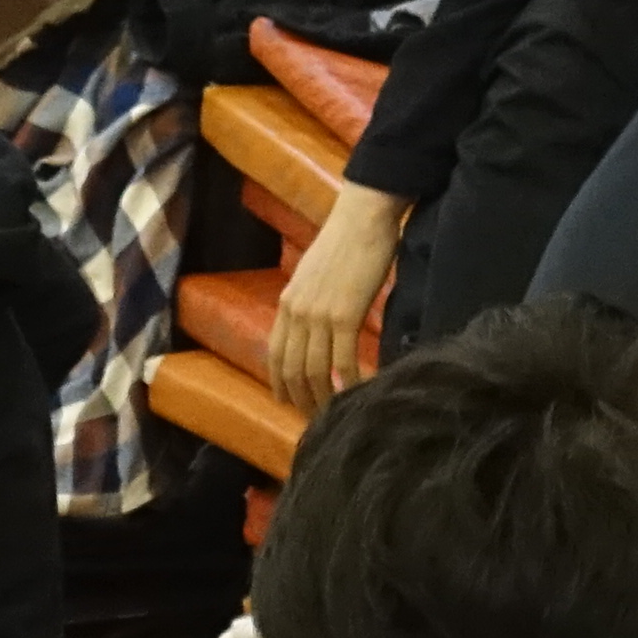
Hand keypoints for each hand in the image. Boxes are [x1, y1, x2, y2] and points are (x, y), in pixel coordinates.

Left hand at [267, 190, 406, 416]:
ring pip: (315, 370)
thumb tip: (315, 326)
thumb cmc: (344, 242)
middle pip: (292, 369)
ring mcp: (319, 315)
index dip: (279, 382)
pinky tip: (357, 393)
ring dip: (323, 397)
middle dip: (301, 398)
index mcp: (287, 302)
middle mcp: (297, 312)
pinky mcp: (345, 316)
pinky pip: (343, 361)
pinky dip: (348, 383)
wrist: (362, 218)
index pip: (275, 353)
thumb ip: (308, 301)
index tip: (287, 403)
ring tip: (334, 413)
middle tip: (313, 419)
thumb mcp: (312, 274)